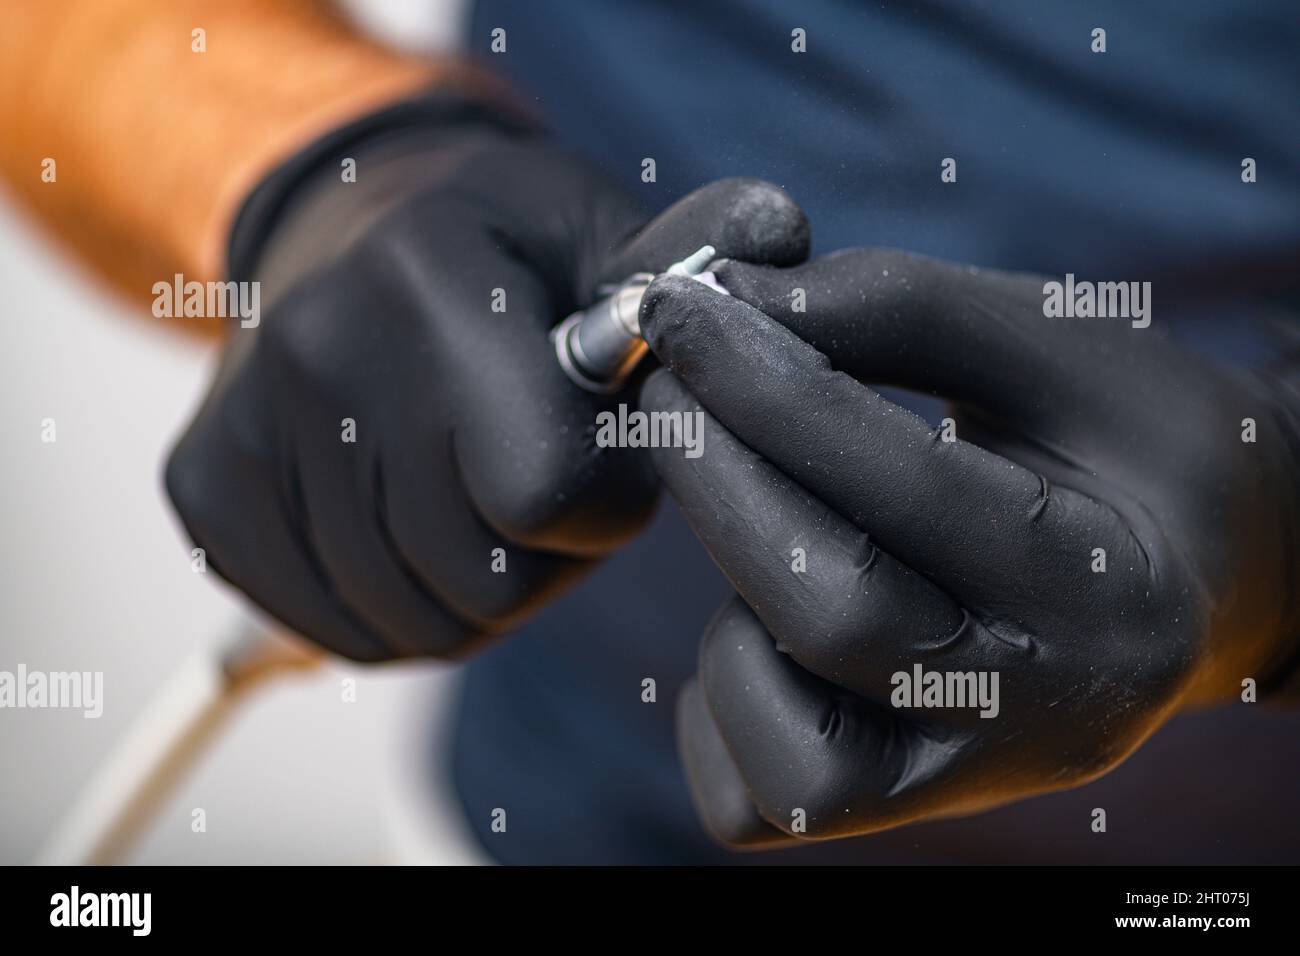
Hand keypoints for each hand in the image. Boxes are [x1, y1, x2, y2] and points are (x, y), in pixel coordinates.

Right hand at [166, 108, 808, 660]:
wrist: (351, 233)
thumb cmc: (508, 253)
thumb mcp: (607, 237)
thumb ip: (696, 261)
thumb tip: (781, 238)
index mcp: (431, 280)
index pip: (546, 495)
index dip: (605, 501)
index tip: (601, 451)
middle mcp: (317, 349)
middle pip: (480, 579)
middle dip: (543, 556)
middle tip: (537, 477)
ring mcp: (245, 427)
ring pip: (413, 624)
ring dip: (475, 588)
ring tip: (473, 492)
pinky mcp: (204, 491)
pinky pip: (340, 634)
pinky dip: (399, 609)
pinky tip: (407, 523)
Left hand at [638, 248, 1299, 845]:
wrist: (1200, 570)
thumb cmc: (1124, 440)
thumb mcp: (1055, 341)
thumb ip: (897, 309)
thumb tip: (722, 299)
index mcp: (1113, 590)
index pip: (912, 491)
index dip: (772, 389)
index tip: (681, 308)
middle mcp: (1046, 719)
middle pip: (833, 617)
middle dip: (718, 480)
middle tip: (664, 383)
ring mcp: (968, 785)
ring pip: (792, 754)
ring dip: (730, 609)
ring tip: (756, 517)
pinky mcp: (897, 811)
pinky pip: (760, 801)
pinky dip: (725, 700)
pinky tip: (758, 614)